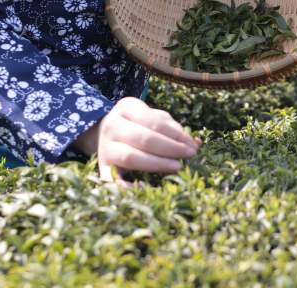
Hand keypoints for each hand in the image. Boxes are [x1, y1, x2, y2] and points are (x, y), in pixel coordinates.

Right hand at [74, 97, 200, 186]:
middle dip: (170, 148)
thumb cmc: (140, 124)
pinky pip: (111, 180)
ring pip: (130, 157)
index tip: (192, 145)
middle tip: (189, 155)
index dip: (175, 134)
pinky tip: (145, 187)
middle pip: (144, 138)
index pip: (154, 121)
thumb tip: (194, 143)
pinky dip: (127, 187)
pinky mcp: (102, 167)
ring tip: (177, 167)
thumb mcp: (154, 119)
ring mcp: (105, 147)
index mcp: (127, 108)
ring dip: (157, 164)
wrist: (107, 132)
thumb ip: (173, 129)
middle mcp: (112, 125)